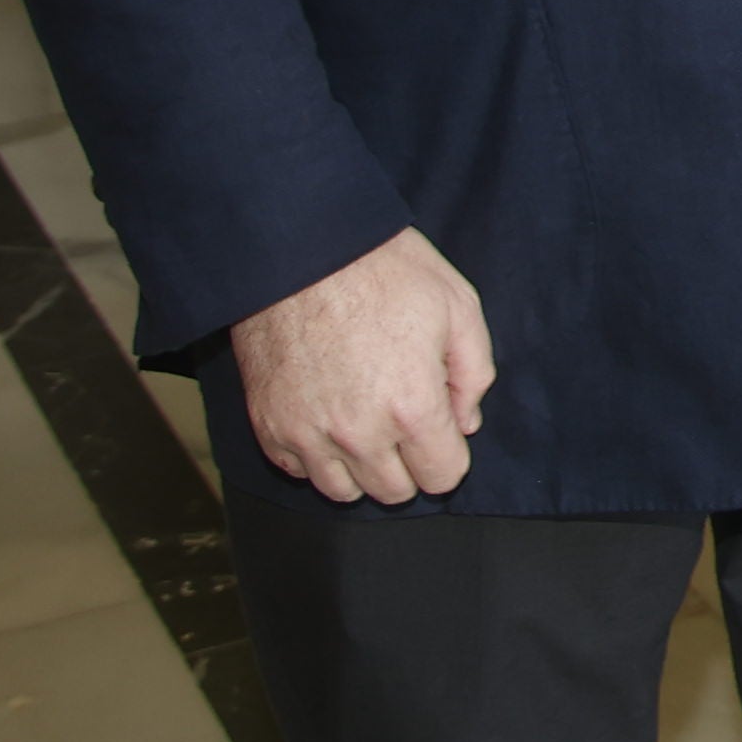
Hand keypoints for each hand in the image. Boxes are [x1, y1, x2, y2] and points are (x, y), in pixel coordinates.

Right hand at [230, 227, 495, 504]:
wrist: (299, 248)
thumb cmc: (384, 270)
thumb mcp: (458, 306)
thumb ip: (473, 373)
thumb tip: (465, 423)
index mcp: (411, 407)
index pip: (442, 477)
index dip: (448, 454)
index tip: (439, 426)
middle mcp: (358, 434)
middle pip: (394, 492)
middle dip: (408, 464)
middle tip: (403, 420)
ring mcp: (306, 434)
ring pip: (342, 492)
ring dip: (360, 468)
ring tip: (364, 423)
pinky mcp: (268, 426)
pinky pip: (298, 471)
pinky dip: (315, 456)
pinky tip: (327, 417)